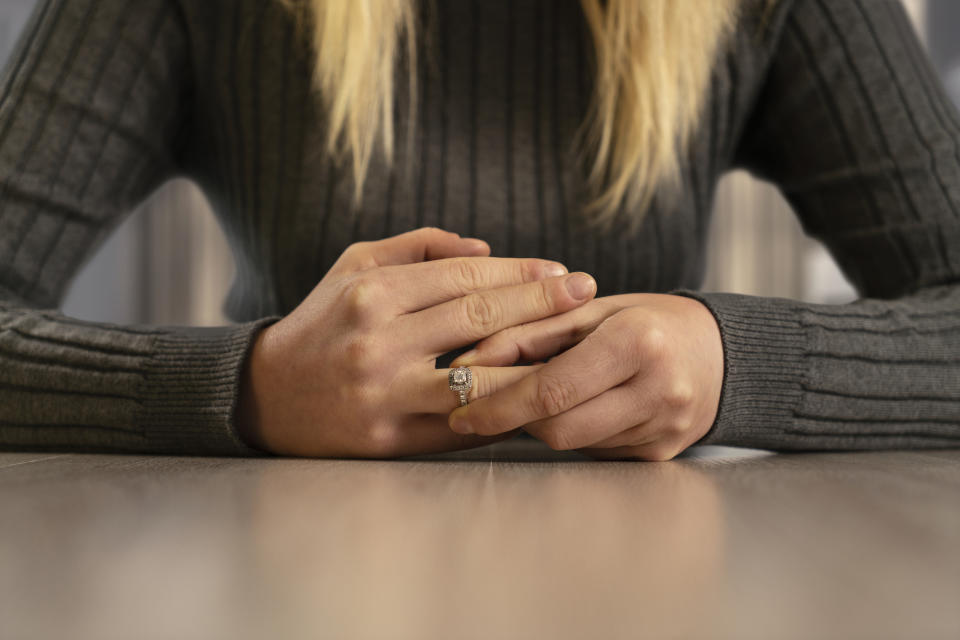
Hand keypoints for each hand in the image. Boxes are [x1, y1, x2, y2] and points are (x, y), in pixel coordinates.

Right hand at [236, 227, 597, 456]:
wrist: (266, 397)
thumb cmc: (322, 322)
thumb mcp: (354, 266)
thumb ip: (418, 247)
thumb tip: (486, 249)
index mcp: (373, 294)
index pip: (465, 277)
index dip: (521, 273)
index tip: (562, 271)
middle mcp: (380, 343)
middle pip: (481, 320)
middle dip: (542, 304)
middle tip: (588, 293)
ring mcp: (387, 396)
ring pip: (482, 378)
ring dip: (536, 363)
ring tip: (578, 348)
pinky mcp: (391, 440)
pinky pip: (463, 423)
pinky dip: (503, 409)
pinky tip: (538, 394)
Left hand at [447, 294, 722, 459]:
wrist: (720, 354)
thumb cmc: (648, 321)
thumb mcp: (591, 310)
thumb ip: (528, 332)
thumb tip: (468, 359)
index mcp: (638, 342)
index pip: (550, 387)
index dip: (497, 402)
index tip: (458, 406)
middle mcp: (657, 390)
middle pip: (556, 426)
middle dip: (510, 417)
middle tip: (476, 405)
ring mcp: (662, 429)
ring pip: (571, 442)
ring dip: (537, 424)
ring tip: (524, 399)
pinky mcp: (659, 455)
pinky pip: (593, 450)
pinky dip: (570, 430)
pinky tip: (571, 409)